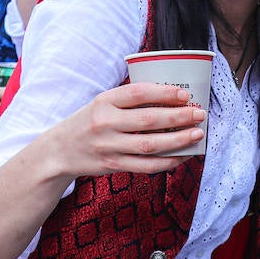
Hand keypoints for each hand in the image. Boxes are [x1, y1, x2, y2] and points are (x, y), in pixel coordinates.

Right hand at [39, 82, 206, 179]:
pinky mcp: (113, 165)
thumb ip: (130, 100)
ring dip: (178, 140)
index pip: (138, 93)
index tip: (185, 95)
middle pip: (149, 120)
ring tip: (197, 134)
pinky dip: (167, 161)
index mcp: (104, 101)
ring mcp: (109, 146)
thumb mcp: (102, 103)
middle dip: (179, 117)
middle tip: (200, 114)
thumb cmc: (89, 122)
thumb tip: (172, 97)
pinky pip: (146, 165)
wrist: (59, 151)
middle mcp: (105, 123)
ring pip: (150, 145)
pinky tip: (183, 155)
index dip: (164, 93)